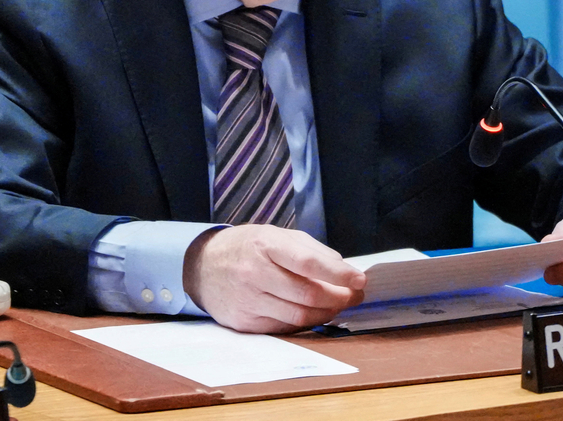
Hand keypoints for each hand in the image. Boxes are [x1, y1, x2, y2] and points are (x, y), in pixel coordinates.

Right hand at [183, 225, 366, 332]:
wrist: (203, 267)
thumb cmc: (247, 248)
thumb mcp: (276, 235)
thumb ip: (310, 250)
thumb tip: (343, 270)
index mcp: (265, 244)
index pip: (307, 262)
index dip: (338, 273)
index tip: (359, 280)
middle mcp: (254, 273)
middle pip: (307, 294)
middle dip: (339, 298)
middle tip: (354, 295)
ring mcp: (248, 300)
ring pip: (299, 315)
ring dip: (326, 313)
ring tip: (338, 304)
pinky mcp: (244, 322)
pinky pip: (284, 326)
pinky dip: (304, 321)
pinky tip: (313, 312)